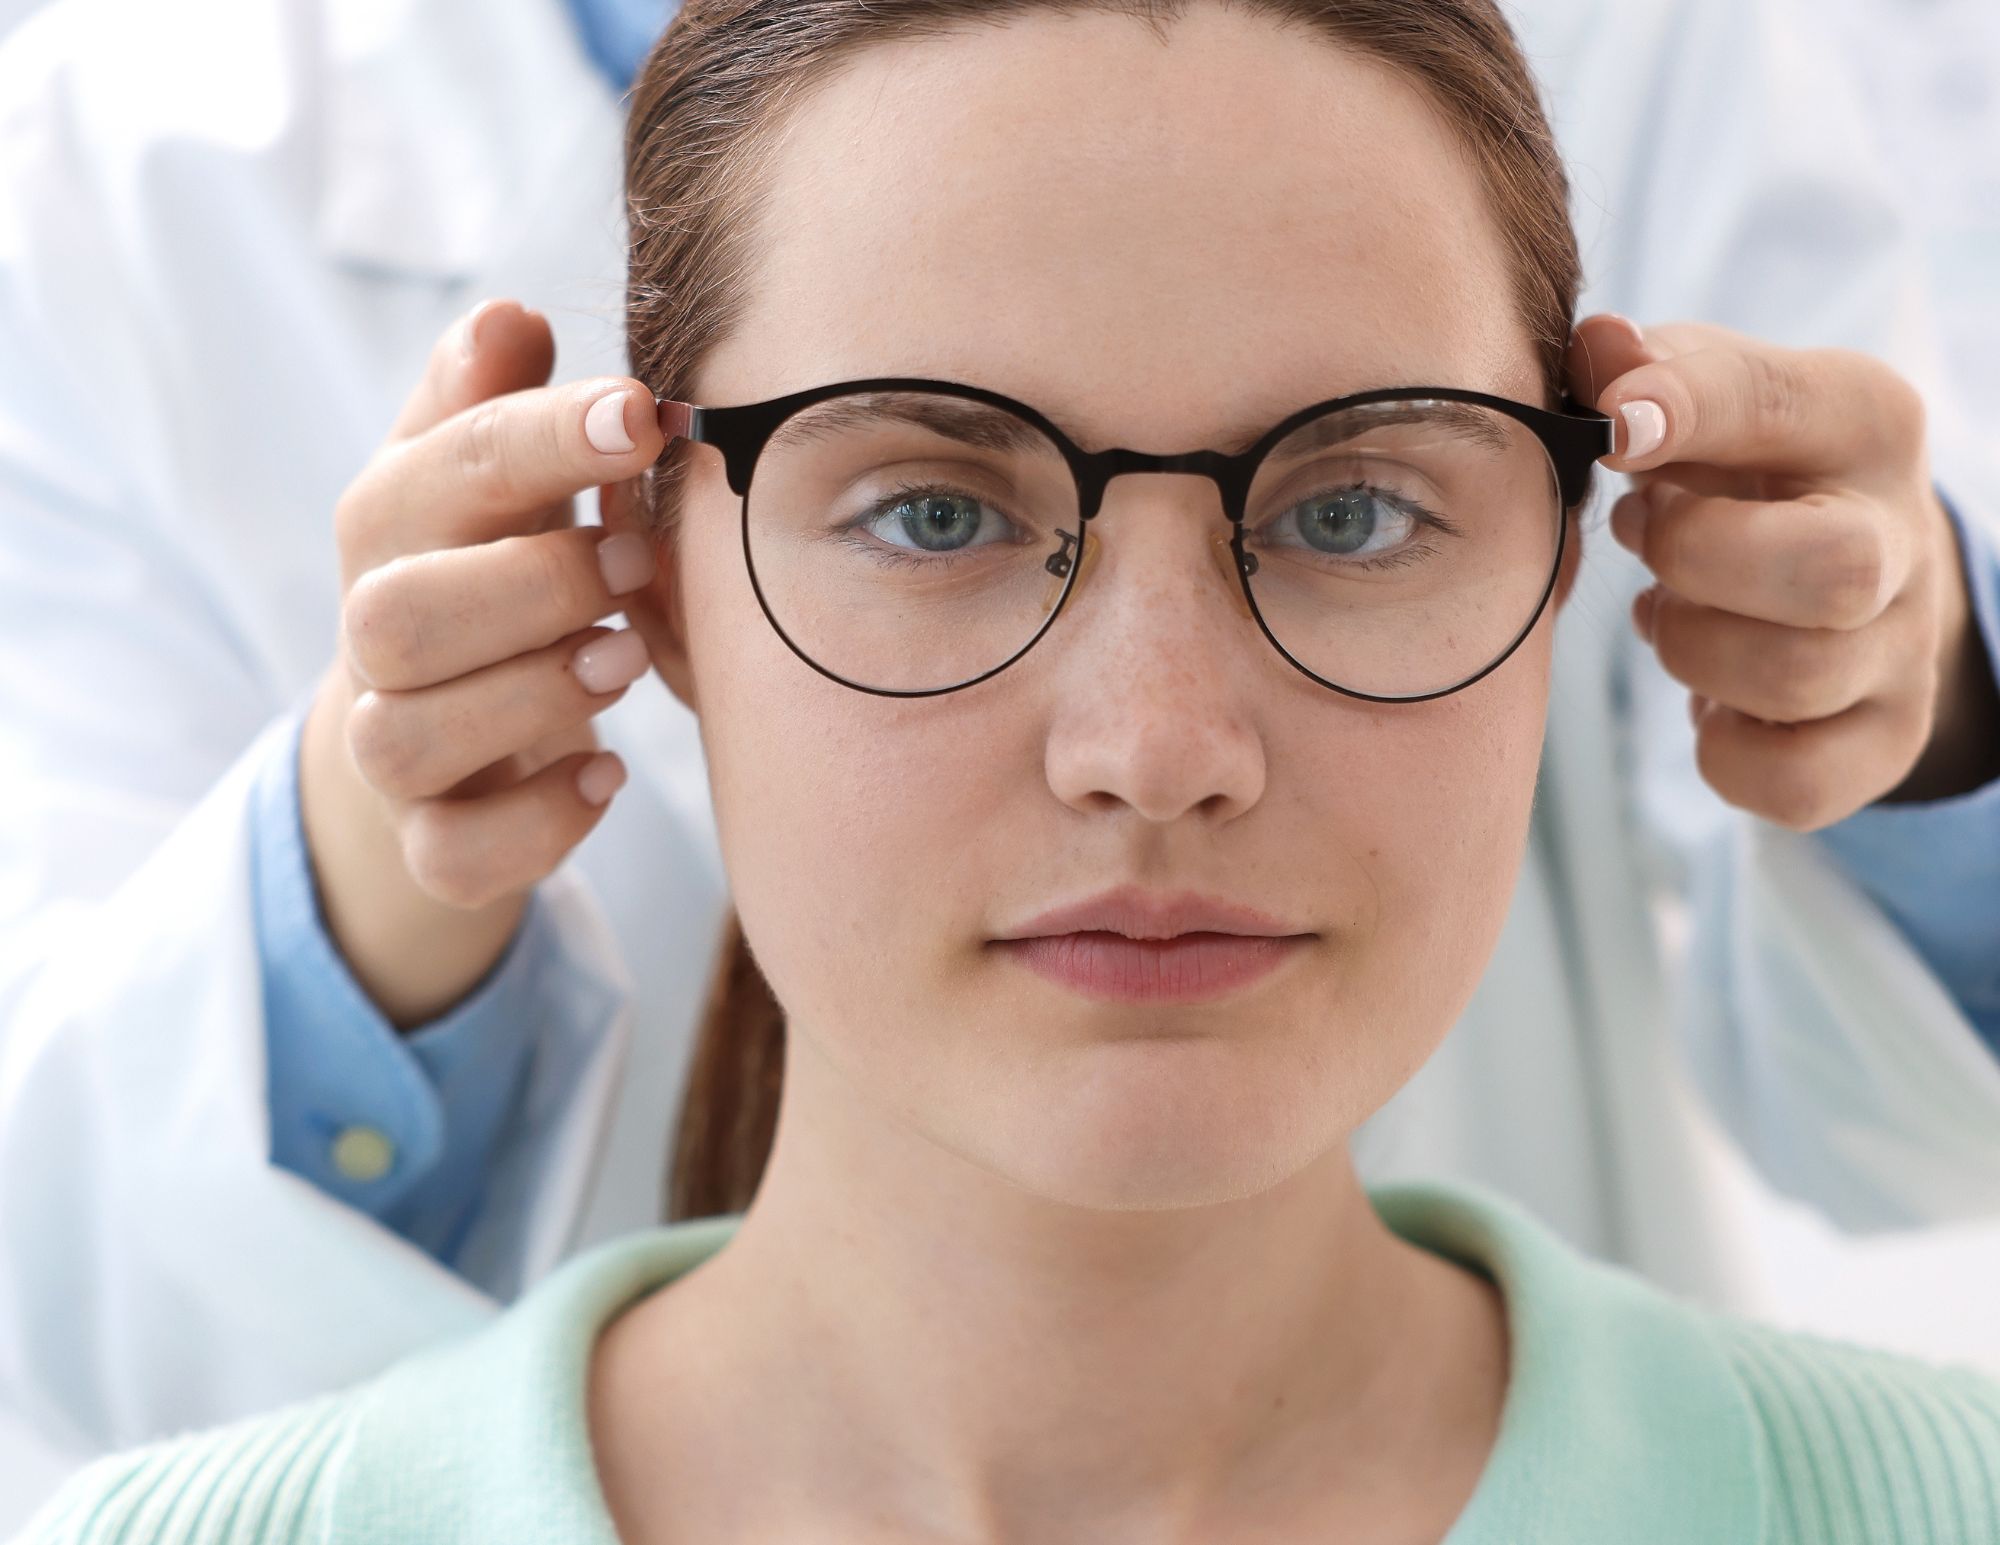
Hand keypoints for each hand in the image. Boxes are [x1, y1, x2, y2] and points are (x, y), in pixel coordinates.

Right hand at [300, 299, 666, 1026]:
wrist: (449, 715)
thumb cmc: (495, 564)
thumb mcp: (495, 479)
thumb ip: (498, 404)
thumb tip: (511, 315)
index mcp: (391, 523)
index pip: (444, 469)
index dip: (542, 439)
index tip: (643, 416)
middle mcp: (372, 635)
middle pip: (395, 618)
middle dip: (530, 586)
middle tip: (638, 564)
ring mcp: (391, 749)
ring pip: (408, 740)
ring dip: (529, 696)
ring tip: (626, 658)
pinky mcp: (430, 839)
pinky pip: (452, 856)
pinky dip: (536, 825)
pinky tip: (608, 773)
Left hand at [1569, 315, 1999, 831]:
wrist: (1843, 567)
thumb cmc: (1742, 471)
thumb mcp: (1704, 397)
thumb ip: (1644, 370)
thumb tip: (1600, 346)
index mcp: (1862, 420)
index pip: (1775, 402)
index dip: (1685, 412)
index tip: (1612, 427)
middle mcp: (1903, 536)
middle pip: (1829, 571)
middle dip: (1698, 560)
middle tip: (1645, 535)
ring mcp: (1904, 650)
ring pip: (1794, 677)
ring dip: (1691, 648)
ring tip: (1669, 609)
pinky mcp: (1883, 744)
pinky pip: (1790, 781)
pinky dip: (1722, 750)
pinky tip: (1710, 696)